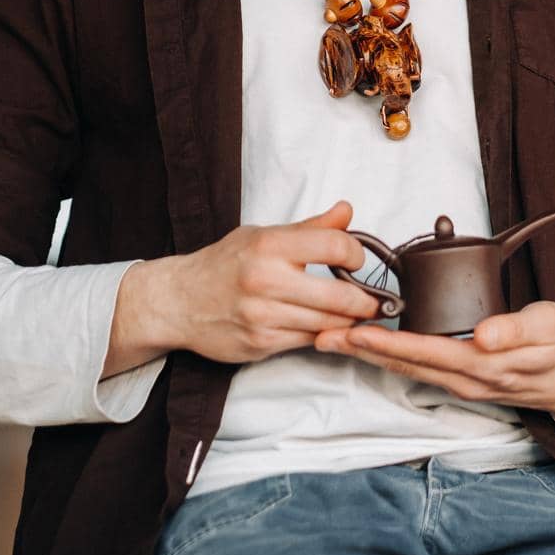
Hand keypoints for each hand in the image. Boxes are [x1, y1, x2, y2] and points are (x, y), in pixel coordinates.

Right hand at [154, 199, 380, 364]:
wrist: (179, 300)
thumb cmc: (224, 264)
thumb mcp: (263, 235)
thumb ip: (310, 228)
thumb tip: (347, 211)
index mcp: (270, 246)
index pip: (335, 246)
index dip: (357, 254)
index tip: (357, 260)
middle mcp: (266, 280)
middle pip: (340, 296)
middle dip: (366, 301)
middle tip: (375, 300)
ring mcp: (263, 316)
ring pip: (328, 324)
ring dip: (349, 322)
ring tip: (357, 314)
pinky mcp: (260, 344)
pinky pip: (308, 342)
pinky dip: (324, 335)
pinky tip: (327, 327)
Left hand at [314, 300, 554, 416]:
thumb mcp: (551, 327)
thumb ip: (516, 331)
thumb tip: (482, 337)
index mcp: (484, 364)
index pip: (426, 351)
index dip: (388, 342)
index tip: (354, 331)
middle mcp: (466, 380)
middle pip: (404, 364)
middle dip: (361, 350)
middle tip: (321, 334)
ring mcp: (462, 385)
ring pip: (407, 369)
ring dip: (369, 355)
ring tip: (333, 339)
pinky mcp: (462, 380)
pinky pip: (418, 370)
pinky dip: (390, 357)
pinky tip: (371, 347)